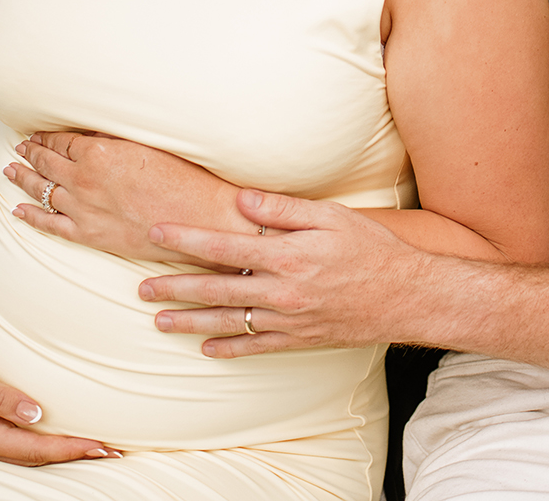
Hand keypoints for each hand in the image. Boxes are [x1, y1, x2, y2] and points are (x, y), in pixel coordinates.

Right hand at [0, 332, 119, 464]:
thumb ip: (0, 396)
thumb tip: (35, 416)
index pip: (33, 448)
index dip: (68, 448)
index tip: (100, 445)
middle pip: (36, 456)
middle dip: (73, 454)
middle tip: (112, 449)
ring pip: (29, 451)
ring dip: (62, 450)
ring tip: (95, 445)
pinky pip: (20, 440)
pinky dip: (45, 440)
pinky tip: (60, 433)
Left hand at [6, 131, 244, 262]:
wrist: (198, 218)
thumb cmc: (182, 175)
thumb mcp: (147, 143)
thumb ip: (113, 138)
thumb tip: (91, 134)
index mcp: (97, 152)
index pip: (61, 141)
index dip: (46, 136)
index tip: (37, 133)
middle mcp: (83, 180)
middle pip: (46, 163)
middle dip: (31, 153)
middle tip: (19, 148)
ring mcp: (83, 209)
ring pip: (41, 191)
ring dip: (23, 179)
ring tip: (10, 170)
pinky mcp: (90, 235)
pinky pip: (50, 225)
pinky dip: (31, 216)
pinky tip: (17, 210)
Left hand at [137, 189, 431, 358]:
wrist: (408, 297)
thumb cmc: (372, 249)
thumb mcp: (332, 216)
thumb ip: (283, 209)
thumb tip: (241, 201)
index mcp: (286, 255)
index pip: (223, 245)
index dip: (186, 239)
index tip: (156, 233)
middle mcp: (281, 291)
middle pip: (215, 289)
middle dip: (174, 287)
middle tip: (140, 287)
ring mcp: (289, 320)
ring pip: (227, 322)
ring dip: (189, 321)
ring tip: (158, 320)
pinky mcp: (300, 340)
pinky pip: (255, 347)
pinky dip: (227, 348)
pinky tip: (205, 347)